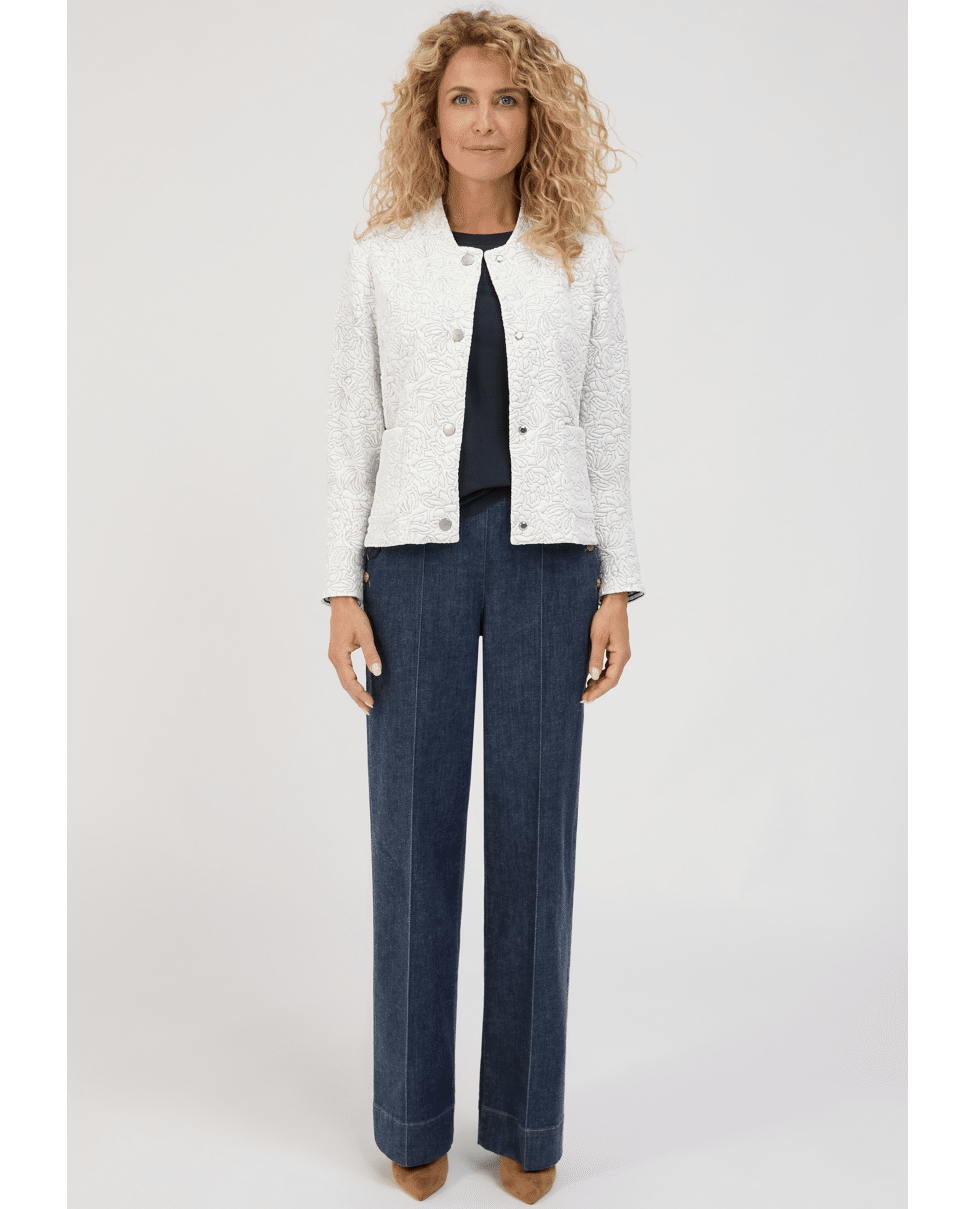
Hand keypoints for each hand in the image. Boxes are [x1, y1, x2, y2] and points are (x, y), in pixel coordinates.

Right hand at [328, 597, 381, 714]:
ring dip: (354, 692)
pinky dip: (351, 683)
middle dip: (357, 698)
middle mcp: (335, 659)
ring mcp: (335, 656)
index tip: (372, 703)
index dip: (361, 694)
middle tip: (369, 711)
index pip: (350, 682)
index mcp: (339, 656)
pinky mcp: (338, 654)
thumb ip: (371, 654)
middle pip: (346, 685)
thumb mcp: (365, 635)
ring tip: (364, 703)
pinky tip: (358, 687)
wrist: (342, 604)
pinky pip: (344, 673)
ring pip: (344, 680)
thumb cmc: (354, 617)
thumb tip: (378, 672)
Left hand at [581, 593, 630, 702]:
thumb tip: (594, 677)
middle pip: (612, 679)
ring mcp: (621, 653)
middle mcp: (623, 656)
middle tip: (583, 698)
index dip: (598, 691)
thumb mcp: (597, 638)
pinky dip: (601, 674)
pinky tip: (591, 677)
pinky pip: (610, 666)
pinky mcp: (616, 649)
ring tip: (585, 690)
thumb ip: (595, 658)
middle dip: (598, 689)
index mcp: (621, 655)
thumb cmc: (606, 617)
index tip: (586, 698)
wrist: (614, 603)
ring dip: (599, 683)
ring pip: (611, 674)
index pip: (611, 680)